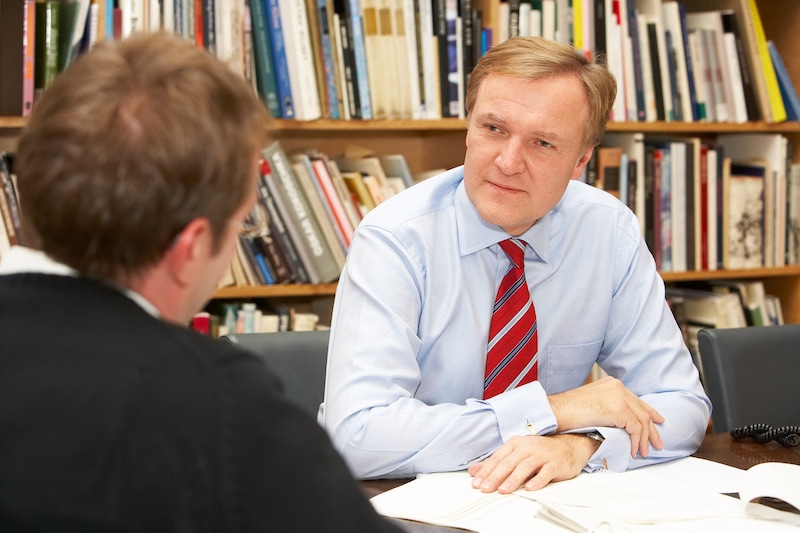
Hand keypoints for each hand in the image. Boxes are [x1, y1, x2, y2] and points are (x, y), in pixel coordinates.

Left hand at [468, 434, 598, 492]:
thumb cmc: (539, 452)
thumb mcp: (516, 454)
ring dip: (513, 479)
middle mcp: (527, 447)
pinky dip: (538, 480)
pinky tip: (529, 488)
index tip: (476, 484)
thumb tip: (474, 471)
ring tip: (503, 490)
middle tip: (485, 489)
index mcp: (515, 444)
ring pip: (525, 467)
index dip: (486, 471)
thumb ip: (496, 463)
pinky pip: (545, 472)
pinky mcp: (555, 464)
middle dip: (495, 477)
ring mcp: (542, 455)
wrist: (569, 446)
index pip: (497, 458)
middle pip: (508, 463)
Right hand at [548, 376, 664, 457]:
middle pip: (642, 410)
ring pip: (641, 421)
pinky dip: (636, 442)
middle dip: (652, 429)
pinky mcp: (618, 409)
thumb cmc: (568, 410)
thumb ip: (607, 406)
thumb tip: (619, 421)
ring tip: (643, 452)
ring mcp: (619, 397)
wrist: (556, 411)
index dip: (649, 412)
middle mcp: (618, 387)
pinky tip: (633, 451)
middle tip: (657, 442)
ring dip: (644, 439)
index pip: (636, 400)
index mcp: (612, 383)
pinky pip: (635, 428)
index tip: (657, 422)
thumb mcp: (592, 402)